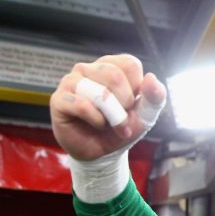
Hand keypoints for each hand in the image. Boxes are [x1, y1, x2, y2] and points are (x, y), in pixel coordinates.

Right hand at [50, 54, 166, 160]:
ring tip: (111, 124)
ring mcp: (71, 82)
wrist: (102, 151)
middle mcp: (89, 69)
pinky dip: (96, 120)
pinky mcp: (59, 99)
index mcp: (111, 66)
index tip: (133, 103)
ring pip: (99, 91)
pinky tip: (97, 124)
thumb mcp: (145, 115)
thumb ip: (154, 97)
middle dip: (126, 103)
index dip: (138, 89)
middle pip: (115, 75)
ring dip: (112, 115)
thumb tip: (151, 77)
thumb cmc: (121, 127)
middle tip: (123, 117)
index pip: (130, 64)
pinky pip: (82, 105)